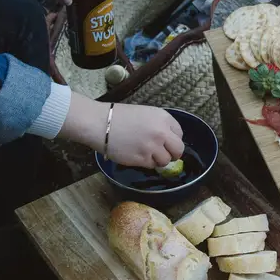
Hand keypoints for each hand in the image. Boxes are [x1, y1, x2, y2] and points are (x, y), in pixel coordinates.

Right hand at [58, 94, 184, 168]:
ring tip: (146, 154)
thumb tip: (169, 140)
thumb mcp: (146, 113)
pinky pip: (152, 165)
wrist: (100, 123)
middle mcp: (162, 132)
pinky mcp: (142, 159)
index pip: (179, 134)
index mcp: (164, 117)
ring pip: (166, 161)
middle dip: (172, 153)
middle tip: (163, 154)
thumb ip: (160, 125)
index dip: (173, 139)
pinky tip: (137, 155)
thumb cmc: (120, 116)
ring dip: (158, 160)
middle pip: (178, 150)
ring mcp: (152, 147)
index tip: (166, 142)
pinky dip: (146, 163)